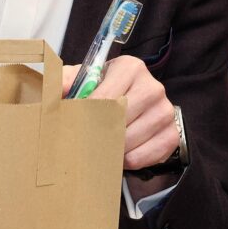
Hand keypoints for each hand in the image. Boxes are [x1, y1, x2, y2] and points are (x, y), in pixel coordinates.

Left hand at [63, 55, 178, 169]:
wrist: (132, 105)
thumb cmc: (103, 92)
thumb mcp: (83, 79)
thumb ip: (64, 80)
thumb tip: (55, 90)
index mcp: (131, 67)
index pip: (105, 97)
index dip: (86, 115)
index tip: (73, 125)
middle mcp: (153, 87)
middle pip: (119, 120)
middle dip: (97, 134)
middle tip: (82, 142)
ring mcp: (166, 111)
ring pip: (130, 141)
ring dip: (111, 149)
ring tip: (100, 147)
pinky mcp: (172, 135)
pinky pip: (144, 156)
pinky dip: (127, 161)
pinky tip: (119, 155)